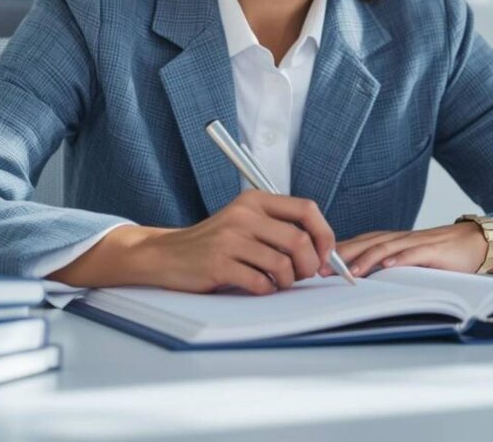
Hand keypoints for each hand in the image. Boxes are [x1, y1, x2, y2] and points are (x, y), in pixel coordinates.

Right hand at [125, 190, 335, 294]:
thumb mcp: (244, 222)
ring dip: (287, 281)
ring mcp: (230, 239)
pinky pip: (260, 283)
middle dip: (310, 265)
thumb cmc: (214, 243)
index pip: (307, 209)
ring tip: (277, 282)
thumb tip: (322, 250)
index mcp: (255, 200)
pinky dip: (266, 291)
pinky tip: (258, 287)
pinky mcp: (218, 264)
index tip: (325, 254)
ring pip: (283, 265)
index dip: (324, 234)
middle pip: (299, 240)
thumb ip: (278, 228)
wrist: (166, 255)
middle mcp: (244, 215)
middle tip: (302, 275)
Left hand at [319, 223, 487, 277]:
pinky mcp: (432, 251)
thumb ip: (386, 266)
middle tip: (322, 269)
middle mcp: (398, 239)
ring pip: (385, 248)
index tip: (316, 264)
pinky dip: (400, 259)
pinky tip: (388, 267)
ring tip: (349, 272)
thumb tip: (359, 280)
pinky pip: (413, 254)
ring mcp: (414, 243)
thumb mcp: (407, 260)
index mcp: (390, 241)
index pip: (358, 244)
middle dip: (342, 255)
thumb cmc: (438, 254)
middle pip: (365, 243)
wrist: (473, 243)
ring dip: (365, 259)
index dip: (337, 252)